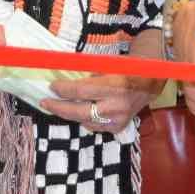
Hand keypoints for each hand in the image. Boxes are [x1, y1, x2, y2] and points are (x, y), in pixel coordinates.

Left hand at [46, 72, 162, 133]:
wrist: (150, 84)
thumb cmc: (127, 69)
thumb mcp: (109, 65)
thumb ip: (89, 73)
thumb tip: (64, 75)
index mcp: (115, 86)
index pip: (82, 91)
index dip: (64, 90)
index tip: (51, 86)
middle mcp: (116, 106)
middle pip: (79, 111)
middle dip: (58, 107)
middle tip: (44, 102)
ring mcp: (117, 120)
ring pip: (84, 121)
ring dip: (69, 113)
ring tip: (56, 105)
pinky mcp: (117, 128)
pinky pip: (93, 126)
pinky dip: (83, 118)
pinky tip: (77, 111)